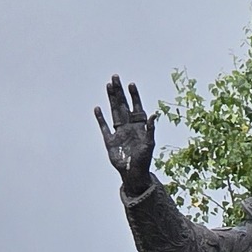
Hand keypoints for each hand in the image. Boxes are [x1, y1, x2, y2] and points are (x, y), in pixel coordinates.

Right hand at [95, 75, 155, 193]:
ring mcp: (118, 132)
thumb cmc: (144, 160)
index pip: (136, 107)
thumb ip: (150, 129)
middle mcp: (128, 126)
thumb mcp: (149, 144)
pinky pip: (104, 127)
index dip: (134, 96)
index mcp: (139, 126)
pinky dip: (101, 118)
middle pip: (122, 105)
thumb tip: (154, 114)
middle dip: (119, 92)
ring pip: (113, 111)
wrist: (134, 174)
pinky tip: (97, 109)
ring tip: (108, 86)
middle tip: (115, 77)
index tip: (131, 84)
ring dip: (111, 99)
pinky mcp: (110, 140)